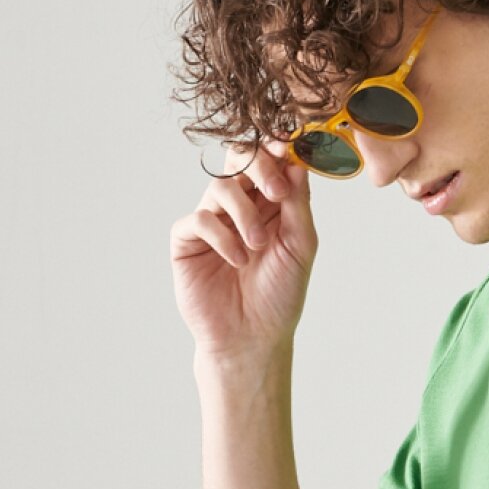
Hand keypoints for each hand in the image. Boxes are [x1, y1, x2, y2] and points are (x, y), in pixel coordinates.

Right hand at [170, 138, 318, 362]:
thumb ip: (298, 206)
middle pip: (240, 159)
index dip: (277, 150)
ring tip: (257, 246)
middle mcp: (240, 207)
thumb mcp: (300, 248)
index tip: (289, 149)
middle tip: (276, 191)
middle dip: (259, 166)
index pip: (269, 161)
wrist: (252, 339)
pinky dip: (221, 236)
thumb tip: (298, 162)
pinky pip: (198, 219)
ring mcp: (212, 221)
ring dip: (243, 212)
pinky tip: (237, 260)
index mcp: (270, 204)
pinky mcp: (187, 241)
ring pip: (220, 187)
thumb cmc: (279, 297)